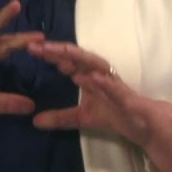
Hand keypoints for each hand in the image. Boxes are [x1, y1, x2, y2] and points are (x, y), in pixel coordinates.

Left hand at [26, 41, 158, 147]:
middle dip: (57, 51)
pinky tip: (92, 77)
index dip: (49, 55)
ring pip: (95, 64)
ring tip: (61, 52)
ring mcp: (112, 82)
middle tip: (35, 46)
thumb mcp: (81, 118)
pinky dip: (104, 82)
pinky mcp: (125, 96)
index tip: (29, 49)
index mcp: (88, 75)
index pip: (66, 61)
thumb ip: (60, 118)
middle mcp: (99, 73)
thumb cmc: (114, 115)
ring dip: (78, 58)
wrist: (142, 125)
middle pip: (76, 58)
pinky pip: (114, 87)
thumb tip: (34, 121)